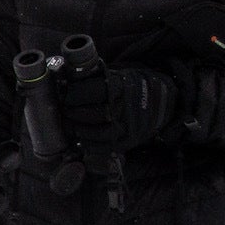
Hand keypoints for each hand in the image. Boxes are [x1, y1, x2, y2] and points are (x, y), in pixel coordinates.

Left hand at [60, 66, 179, 148]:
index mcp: (122, 87)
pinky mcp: (128, 142)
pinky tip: (79, 139)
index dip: (76, 93)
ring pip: (99, 132)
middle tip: (64, 111)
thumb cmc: (131, 88)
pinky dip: (89, 144)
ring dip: (80, 130)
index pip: (94, 90)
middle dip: (74, 113)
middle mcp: (126, 108)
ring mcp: (128, 127)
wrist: (160, 103)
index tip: (65, 94)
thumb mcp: (119, 77)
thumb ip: (96, 78)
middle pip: (94, 113)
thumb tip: (66, 77)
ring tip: (69, 125)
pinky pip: (105, 147)